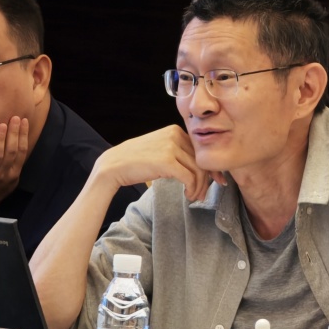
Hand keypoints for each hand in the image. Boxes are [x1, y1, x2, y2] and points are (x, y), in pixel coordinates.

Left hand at [0, 116, 29, 205]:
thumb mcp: (9, 180)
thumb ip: (13, 164)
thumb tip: (19, 145)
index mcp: (13, 173)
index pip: (21, 151)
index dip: (24, 136)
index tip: (24, 121)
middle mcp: (4, 173)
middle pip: (12, 151)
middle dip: (14, 133)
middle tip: (15, 118)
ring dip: (1, 139)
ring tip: (2, 125)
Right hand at [93, 125, 224, 201]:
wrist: (114, 165)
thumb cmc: (136, 161)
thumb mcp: (160, 148)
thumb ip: (178, 152)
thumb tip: (200, 166)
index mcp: (175, 130)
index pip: (200, 150)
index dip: (209, 167)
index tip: (215, 180)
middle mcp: (175, 135)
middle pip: (201, 160)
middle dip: (207, 179)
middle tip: (204, 193)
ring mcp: (171, 147)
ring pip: (198, 170)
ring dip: (200, 187)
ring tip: (195, 197)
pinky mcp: (167, 161)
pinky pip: (189, 178)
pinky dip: (192, 189)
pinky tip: (188, 195)